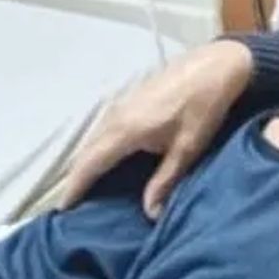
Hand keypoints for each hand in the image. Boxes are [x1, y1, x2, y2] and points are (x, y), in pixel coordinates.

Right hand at [60, 39, 253, 218]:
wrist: (215, 65)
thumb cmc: (204, 107)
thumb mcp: (187, 148)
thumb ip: (165, 181)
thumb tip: (150, 213)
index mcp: (125, 129)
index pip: (89, 164)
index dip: (74, 187)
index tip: (63, 210)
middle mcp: (115, 116)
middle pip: (86, 151)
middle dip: (77, 177)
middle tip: (73, 205)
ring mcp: (121, 104)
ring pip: (94, 138)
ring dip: (87, 161)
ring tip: (87, 186)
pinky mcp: (130, 98)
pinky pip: (104, 128)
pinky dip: (99, 147)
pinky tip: (108, 158)